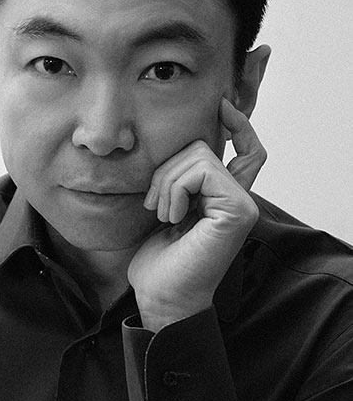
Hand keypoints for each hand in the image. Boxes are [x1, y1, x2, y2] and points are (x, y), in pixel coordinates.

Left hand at [127, 98, 265, 331]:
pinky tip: (171, 217)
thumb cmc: (159, 260)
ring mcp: (242, 203)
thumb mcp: (164, 208)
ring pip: (198, 154)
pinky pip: (201, 170)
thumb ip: (178, 180)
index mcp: (224, 197)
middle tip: (155, 204)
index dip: (237, 124)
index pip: (245, 150)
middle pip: (203, 146)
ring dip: (166, 182)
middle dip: (166, 169)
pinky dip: (175, 189)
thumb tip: (176, 148)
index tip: (220, 105)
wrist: (161, 295)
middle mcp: (238, 197)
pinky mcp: (237, 210)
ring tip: (163, 215)